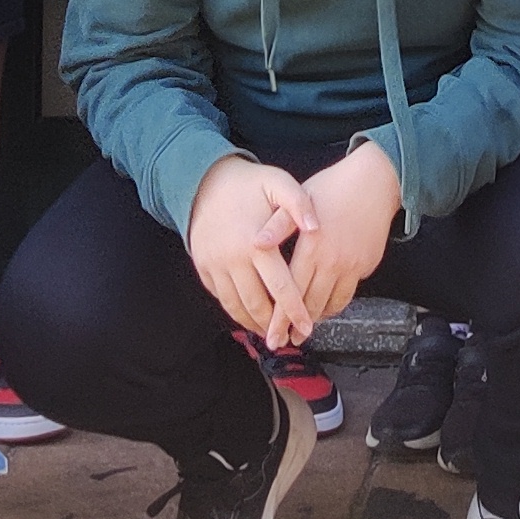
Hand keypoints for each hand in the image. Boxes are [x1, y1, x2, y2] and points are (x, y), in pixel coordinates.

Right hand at [185, 156, 319, 347]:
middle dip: (274, 326)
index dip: (295, 310)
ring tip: (270, 332)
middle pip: (257, 304)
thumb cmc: (248, 183)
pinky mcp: (203, 268)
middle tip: (289, 337)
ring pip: (236, 307)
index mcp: (256, 243)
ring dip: (254, 324)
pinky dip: (235, 311)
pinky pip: (221, 298)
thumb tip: (316, 227)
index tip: (307, 328)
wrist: (204, 181)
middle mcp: (233, 259)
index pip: (281, 286)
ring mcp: (215, 266)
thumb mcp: (277, 183)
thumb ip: (299, 204)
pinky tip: (249, 315)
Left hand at [283, 143, 399, 325]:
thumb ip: (278, 224)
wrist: (375, 181)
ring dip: (316, 319)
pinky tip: (324, 306)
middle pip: (311, 304)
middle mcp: (332, 260)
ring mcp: (352, 266)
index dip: (280, 318)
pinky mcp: (366, 266)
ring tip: (303, 329)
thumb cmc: (333, 187)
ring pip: (331, 304)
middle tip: (284, 341)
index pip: (291, 290)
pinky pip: (348, 294)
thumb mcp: (301, 198)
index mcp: (312, 246)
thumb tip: (255, 243)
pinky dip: (334, 305)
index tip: (272, 337)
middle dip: (296, 327)